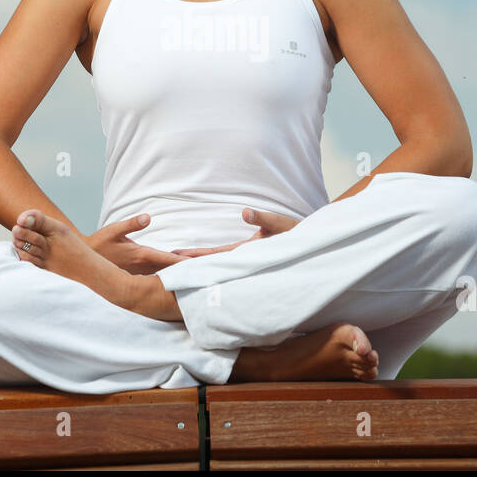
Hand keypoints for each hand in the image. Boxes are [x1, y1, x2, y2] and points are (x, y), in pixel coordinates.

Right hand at [85, 214, 194, 275]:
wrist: (87, 260)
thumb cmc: (99, 243)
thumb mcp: (114, 230)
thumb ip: (132, 224)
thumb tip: (148, 216)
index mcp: (142, 256)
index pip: (170, 261)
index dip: (187, 263)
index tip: (203, 265)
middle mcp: (146, 268)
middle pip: (174, 270)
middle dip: (192, 271)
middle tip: (213, 271)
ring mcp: (143, 274)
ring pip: (168, 276)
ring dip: (184, 275)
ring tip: (204, 275)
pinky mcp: (140, 275)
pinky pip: (161, 277)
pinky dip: (173, 276)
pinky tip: (183, 277)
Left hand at [172, 208, 300, 257]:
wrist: (309, 246)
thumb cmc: (295, 233)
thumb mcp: (280, 223)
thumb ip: (263, 218)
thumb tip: (245, 212)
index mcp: (247, 252)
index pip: (216, 256)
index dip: (196, 257)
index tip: (176, 258)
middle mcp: (243, 258)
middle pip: (211, 262)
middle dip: (191, 263)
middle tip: (166, 264)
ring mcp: (246, 258)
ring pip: (217, 262)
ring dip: (199, 262)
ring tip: (177, 261)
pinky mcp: (250, 255)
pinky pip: (227, 259)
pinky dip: (213, 259)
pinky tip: (203, 260)